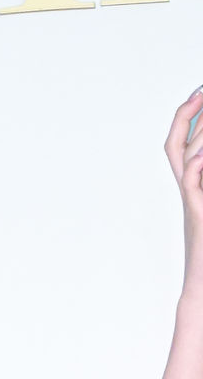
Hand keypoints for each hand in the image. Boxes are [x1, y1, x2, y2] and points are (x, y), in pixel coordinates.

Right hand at [165, 90, 202, 294]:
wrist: (202, 286)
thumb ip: (202, 183)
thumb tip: (202, 160)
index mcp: (192, 187)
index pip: (180, 143)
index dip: (186, 116)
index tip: (198, 93)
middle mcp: (188, 191)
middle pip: (178, 145)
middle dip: (189, 115)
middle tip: (201, 92)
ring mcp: (192, 201)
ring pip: (187, 159)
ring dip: (199, 135)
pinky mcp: (200, 214)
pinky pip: (192, 185)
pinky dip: (196, 166)